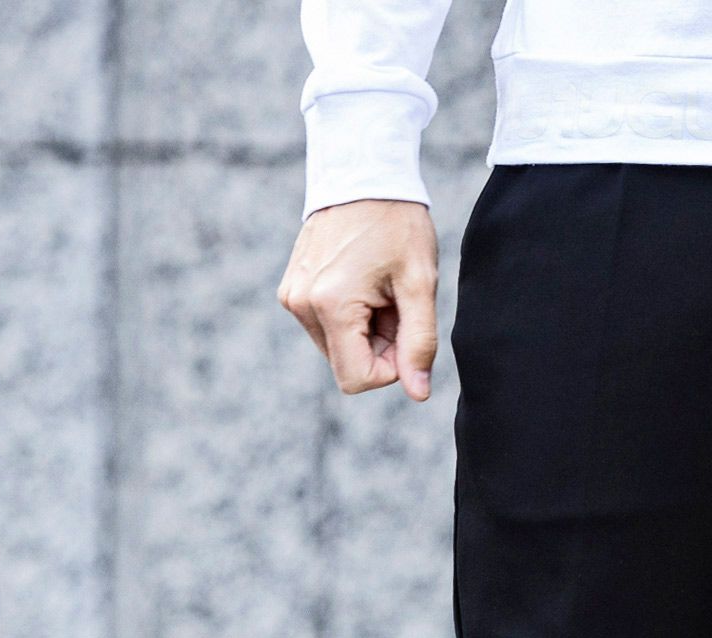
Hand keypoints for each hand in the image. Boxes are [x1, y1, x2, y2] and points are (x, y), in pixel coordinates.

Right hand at [278, 200, 438, 400]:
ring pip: (338, 347)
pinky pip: (326, 326)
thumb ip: (419, 342)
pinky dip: (350, 316)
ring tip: (378, 288)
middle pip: (347, 364)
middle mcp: (301, 304)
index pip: (357, 379)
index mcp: (330, 306)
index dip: (390, 367)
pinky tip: (363, 282)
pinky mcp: (291, 288)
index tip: (405, 330)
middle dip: (378, 346)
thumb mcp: (419, 283)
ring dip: (365, 331)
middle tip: (394, 302)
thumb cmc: (397, 222)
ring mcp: (292, 295)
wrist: (363, 170)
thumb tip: (418, 393)